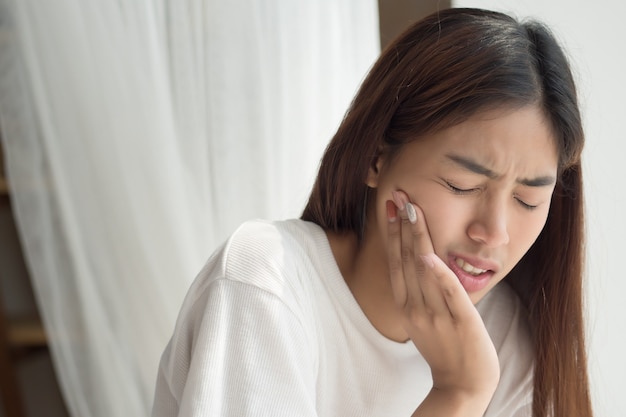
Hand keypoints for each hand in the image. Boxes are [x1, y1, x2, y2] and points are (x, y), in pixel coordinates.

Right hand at [386, 191, 499, 412]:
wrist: (462, 386)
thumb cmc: (446, 349)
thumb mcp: (424, 319)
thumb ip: (420, 292)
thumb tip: (420, 263)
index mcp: (407, 305)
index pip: (396, 261)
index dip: (393, 232)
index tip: (391, 206)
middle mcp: (416, 307)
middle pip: (405, 259)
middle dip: (402, 225)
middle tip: (399, 195)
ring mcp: (437, 314)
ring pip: (423, 270)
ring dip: (416, 238)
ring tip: (412, 209)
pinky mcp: (461, 322)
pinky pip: (447, 294)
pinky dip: (438, 274)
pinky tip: (429, 255)